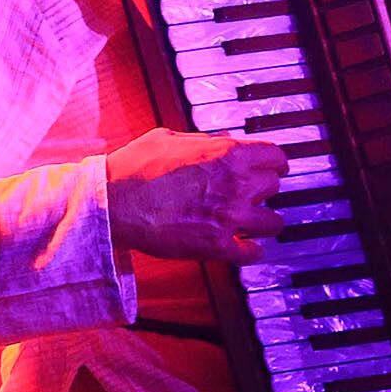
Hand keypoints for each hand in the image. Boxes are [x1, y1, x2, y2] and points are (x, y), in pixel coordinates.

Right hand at [108, 128, 288, 263]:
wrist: (115, 202)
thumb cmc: (135, 168)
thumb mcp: (171, 138)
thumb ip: (203, 141)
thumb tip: (219, 141)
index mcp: (228, 153)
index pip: (275, 156)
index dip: (273, 163)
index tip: (272, 168)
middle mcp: (237, 184)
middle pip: (274, 187)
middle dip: (264, 190)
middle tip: (254, 194)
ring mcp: (230, 216)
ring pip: (273, 222)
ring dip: (264, 222)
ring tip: (257, 224)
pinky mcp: (218, 245)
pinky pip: (252, 253)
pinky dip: (252, 252)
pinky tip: (249, 249)